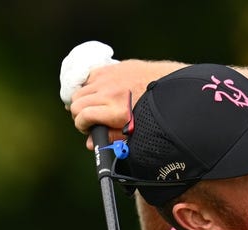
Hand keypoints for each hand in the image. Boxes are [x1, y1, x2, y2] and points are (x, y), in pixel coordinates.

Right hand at [68, 59, 182, 147]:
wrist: (171, 90)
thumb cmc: (154, 114)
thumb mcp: (134, 131)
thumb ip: (111, 136)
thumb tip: (90, 143)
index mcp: (116, 111)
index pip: (82, 116)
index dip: (82, 125)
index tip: (88, 129)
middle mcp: (109, 92)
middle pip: (76, 103)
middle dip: (80, 114)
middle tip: (90, 120)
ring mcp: (108, 78)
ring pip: (80, 90)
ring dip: (84, 100)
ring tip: (95, 107)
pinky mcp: (111, 67)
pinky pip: (89, 77)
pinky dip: (91, 86)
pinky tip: (101, 93)